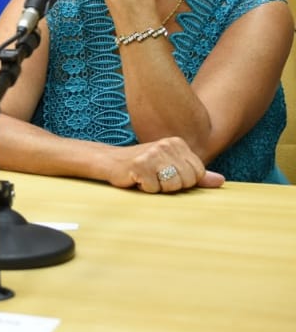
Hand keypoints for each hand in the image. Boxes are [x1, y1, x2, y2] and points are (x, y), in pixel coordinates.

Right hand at [106, 136, 223, 192]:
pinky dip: (145, 189)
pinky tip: (136, 179)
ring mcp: (153, 154)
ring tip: (146, 178)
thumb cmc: (143, 166)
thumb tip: (221, 181)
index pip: (198, 173)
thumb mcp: (171, 167)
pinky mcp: (140, 165)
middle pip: (187, 180)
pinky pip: (154, 189)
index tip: (165, 173)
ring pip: (173, 185)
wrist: (109, 161)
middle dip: (171, 185)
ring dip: (158, 188)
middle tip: (155, 176)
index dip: (183, 180)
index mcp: (177, 143)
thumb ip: (196, 174)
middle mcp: (166, 145)